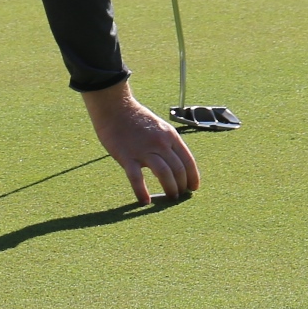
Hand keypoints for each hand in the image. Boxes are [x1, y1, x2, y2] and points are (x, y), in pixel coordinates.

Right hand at [81, 81, 200, 203]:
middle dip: (181, 186)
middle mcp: (160, 143)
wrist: (114, 107)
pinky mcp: (127, 156)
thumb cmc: (135, 119)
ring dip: (170, 190)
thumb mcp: (158, 127)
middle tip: (178, 196)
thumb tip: (174, 164)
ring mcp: (144, 150)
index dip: (193, 177)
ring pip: (164, 174)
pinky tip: (144, 201)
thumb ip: (166, 144)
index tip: (192, 188)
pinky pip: (137, 178)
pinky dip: (141, 192)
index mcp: (170, 135)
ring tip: (169, 199)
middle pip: (178, 170)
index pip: (188, 160)